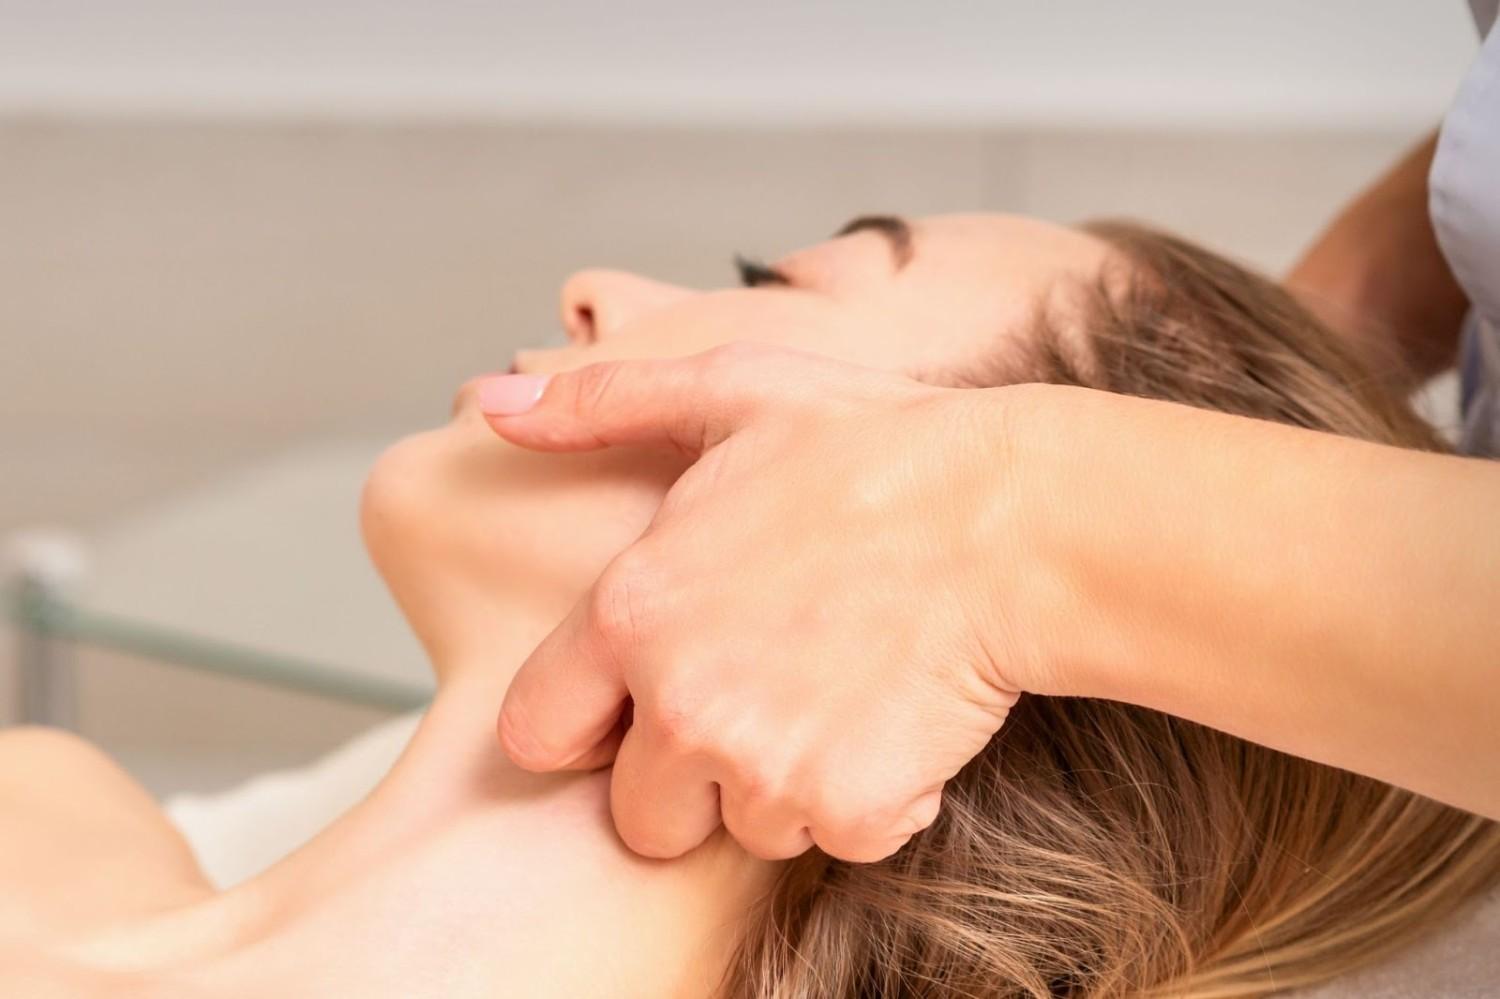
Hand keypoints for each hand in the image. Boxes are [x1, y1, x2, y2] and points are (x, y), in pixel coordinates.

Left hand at [482, 343, 1046, 862]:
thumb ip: (601, 408)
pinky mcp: (847, 806)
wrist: (1014, 518)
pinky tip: (894, 720)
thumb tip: (491, 408)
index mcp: (632, 612)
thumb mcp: (731, 394)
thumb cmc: (879, 447)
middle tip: (766, 696)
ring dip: (786, 783)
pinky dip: (867, 800)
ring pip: (746, 828)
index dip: (588, 726)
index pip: (535, 733)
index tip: (642, 704)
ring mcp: (763, 763)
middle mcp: (681, 702)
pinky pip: (837, 838)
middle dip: (692, 777)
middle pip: (641, 813)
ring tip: (840, 689)